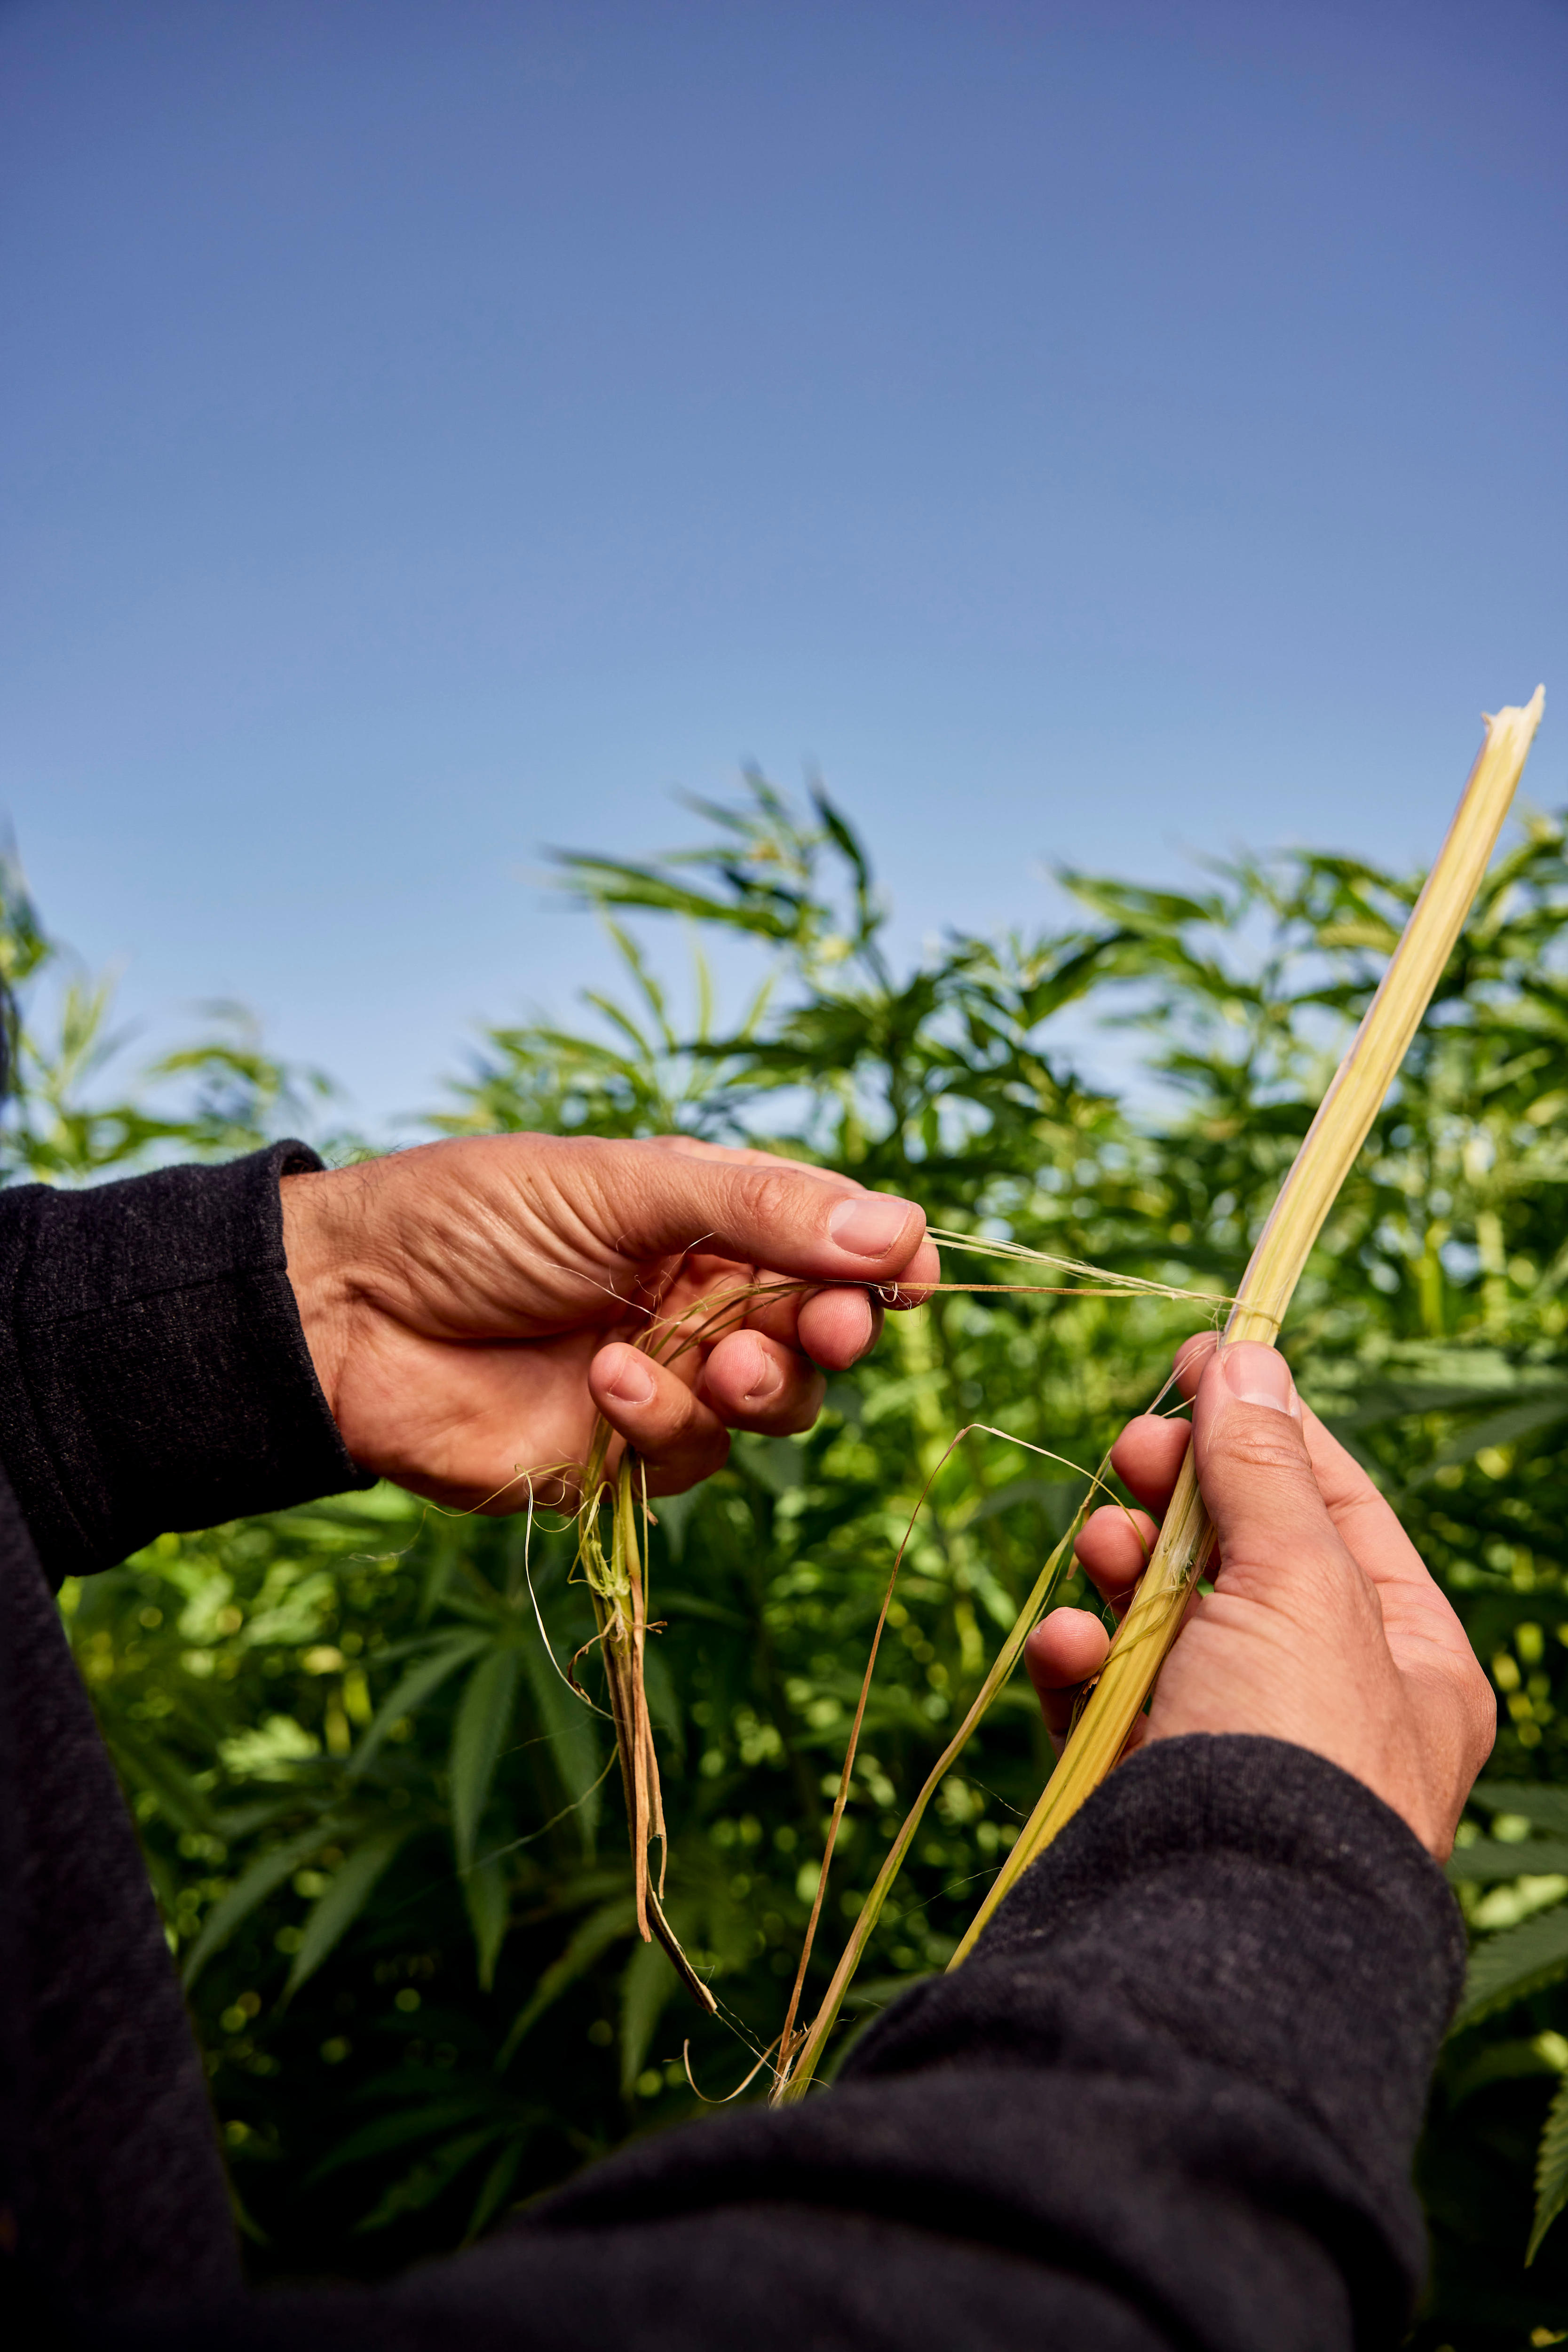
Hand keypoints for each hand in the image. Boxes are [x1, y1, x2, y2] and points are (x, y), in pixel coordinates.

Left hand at [280, 1132, 936, 1510]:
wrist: (344, 1311)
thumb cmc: (471, 1217)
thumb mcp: (622, 1185)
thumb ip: (758, 1209)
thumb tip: (898, 1232)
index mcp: (706, 1215)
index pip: (830, 1242)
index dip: (880, 1263)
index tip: (910, 1280)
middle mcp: (699, 1298)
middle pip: (820, 1332)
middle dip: (829, 1332)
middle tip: (821, 1329)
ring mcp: (665, 1380)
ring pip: (772, 1406)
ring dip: (755, 1384)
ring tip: (707, 1357)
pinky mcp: (620, 1457)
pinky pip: (693, 1456)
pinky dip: (663, 1422)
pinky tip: (604, 1385)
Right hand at [1024, 1334, 1494, 1856]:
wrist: (1214, 1924)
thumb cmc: (1292, 1748)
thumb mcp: (1299, 1580)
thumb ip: (1265, 1467)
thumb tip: (1251, 1357)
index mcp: (1408, 1659)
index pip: (1335, 1505)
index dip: (1267, 1425)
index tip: (1201, 1357)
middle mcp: (1325, 1698)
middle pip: (1240, 1552)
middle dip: (1181, 1494)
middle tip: (1138, 1449)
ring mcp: (1229, 1743)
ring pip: (1161, 1612)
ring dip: (1124, 1566)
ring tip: (1104, 1550)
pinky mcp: (1141, 1782)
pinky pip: (1101, 1691)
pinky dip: (1077, 1655)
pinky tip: (1066, 1644)